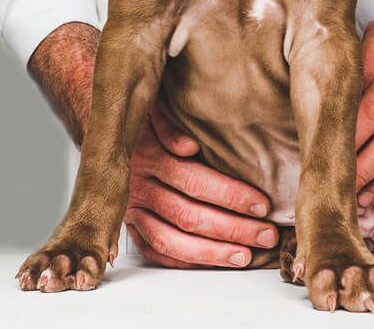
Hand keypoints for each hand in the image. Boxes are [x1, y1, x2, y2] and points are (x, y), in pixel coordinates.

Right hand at [124, 105, 278, 267]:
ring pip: (172, 240)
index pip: (194, 182)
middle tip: (266, 234)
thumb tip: (190, 146)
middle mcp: (139, 187)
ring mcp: (132, 210)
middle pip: (189, 215)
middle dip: (232, 228)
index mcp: (149, 156)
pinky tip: (210, 263)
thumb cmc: (144, 118)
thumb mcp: (155, 109)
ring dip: (211, 252)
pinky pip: (155, 250)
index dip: (230, 196)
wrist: (107, 130)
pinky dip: (183, 261)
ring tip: (245, 256)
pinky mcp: (129, 224)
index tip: (262, 205)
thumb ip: (171, 125)